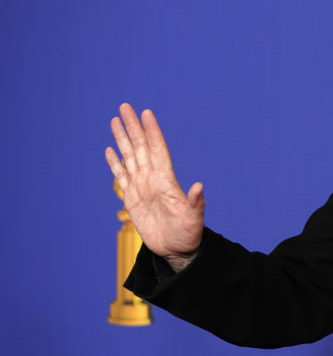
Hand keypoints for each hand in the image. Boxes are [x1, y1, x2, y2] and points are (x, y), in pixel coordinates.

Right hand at [105, 103, 203, 271]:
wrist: (176, 249)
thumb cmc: (188, 234)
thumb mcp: (194, 218)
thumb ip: (195, 202)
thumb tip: (200, 186)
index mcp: (167, 180)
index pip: (157, 149)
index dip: (152, 131)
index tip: (146, 113)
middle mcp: (153, 178)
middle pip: (140, 147)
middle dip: (133, 127)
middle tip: (125, 106)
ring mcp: (142, 186)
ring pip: (130, 157)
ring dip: (123, 139)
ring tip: (116, 120)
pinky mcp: (133, 198)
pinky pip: (122, 175)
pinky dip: (115, 162)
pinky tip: (110, 149)